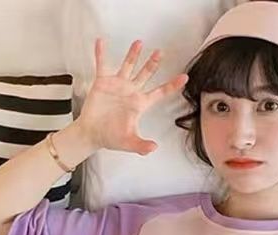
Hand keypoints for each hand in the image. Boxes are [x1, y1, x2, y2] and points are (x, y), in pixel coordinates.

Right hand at [76, 38, 188, 154]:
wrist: (92, 134)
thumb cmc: (111, 138)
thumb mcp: (129, 142)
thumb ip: (141, 145)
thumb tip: (153, 148)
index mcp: (140, 104)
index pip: (160, 93)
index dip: (172, 85)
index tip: (184, 77)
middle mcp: (131, 92)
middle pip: (146, 74)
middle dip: (153, 63)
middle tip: (161, 52)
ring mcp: (118, 86)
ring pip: (128, 66)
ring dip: (133, 54)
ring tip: (140, 43)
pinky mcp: (102, 83)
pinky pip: (102, 64)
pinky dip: (101, 54)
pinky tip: (101, 42)